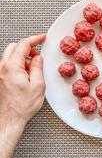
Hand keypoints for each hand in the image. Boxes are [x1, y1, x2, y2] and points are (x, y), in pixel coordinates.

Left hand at [0, 34, 45, 157]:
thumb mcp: (38, 85)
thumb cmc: (22, 106)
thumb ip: (38, 68)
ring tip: (33, 70)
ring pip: (10, 56)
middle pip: (14, 47)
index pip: (23, 45)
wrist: (9, 119)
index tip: (42, 38)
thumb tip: (38, 58)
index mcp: (12, 67)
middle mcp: (2, 68)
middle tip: (37, 56)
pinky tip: (25, 76)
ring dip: (23, 58)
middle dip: (27, 48)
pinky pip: (8, 65)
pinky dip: (18, 65)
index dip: (35, 39)